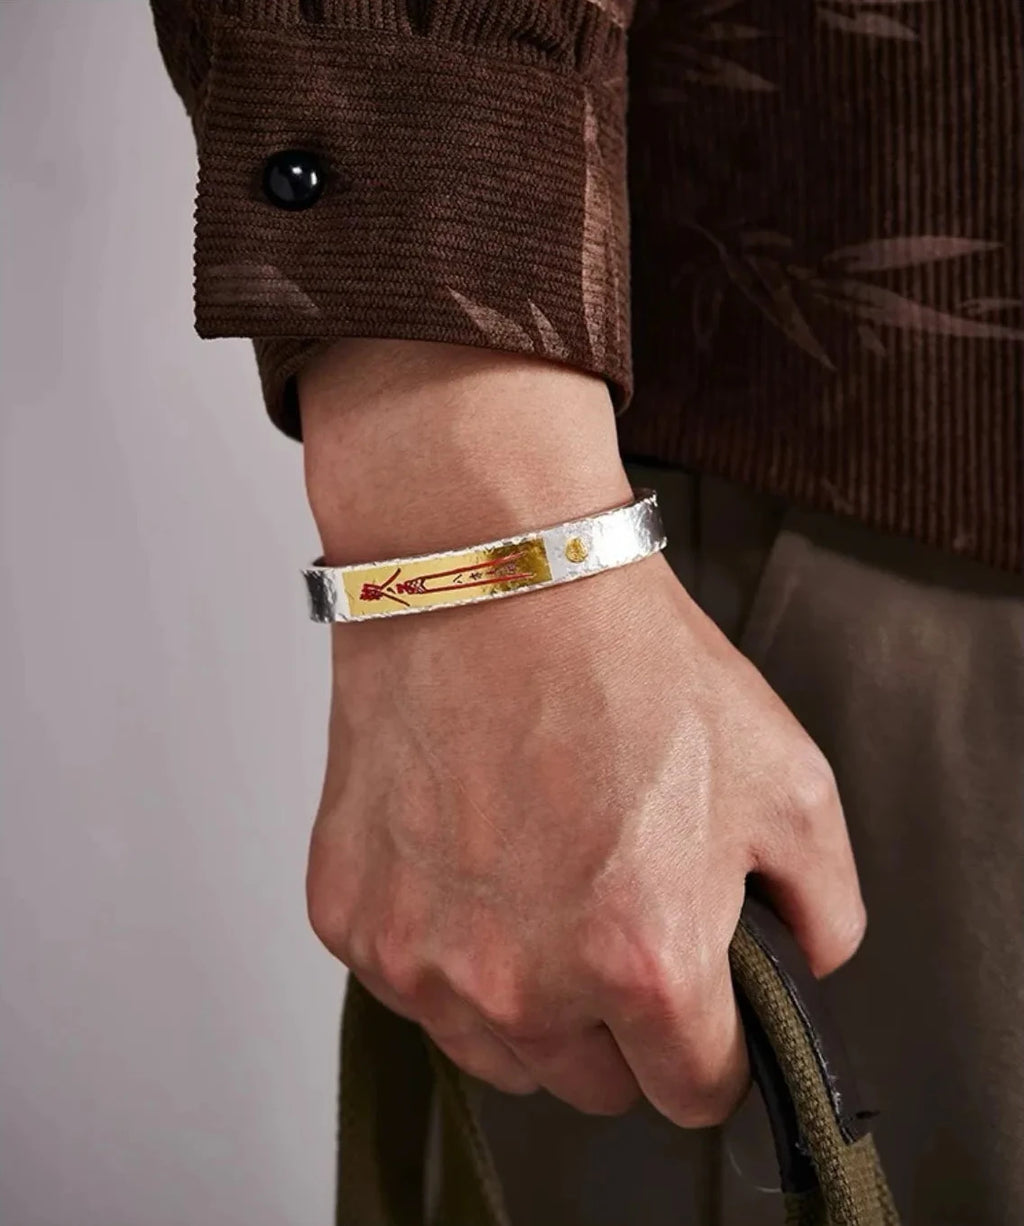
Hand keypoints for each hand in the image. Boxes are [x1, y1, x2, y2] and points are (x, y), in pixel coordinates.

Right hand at [298, 339, 865, 1125]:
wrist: (491, 574)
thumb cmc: (625, 661)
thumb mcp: (788, 777)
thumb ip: (822, 910)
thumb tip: (802, 966)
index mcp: (645, 964)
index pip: (693, 1092)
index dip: (709, 1045)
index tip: (697, 1002)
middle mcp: (523, 985)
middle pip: (591, 1085)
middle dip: (618, 1021)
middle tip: (612, 908)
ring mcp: (422, 958)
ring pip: (495, 1049)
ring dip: (526, 993)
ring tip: (535, 874)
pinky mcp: (351, 918)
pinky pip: (412, 980)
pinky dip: (444, 938)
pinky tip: (467, 849)